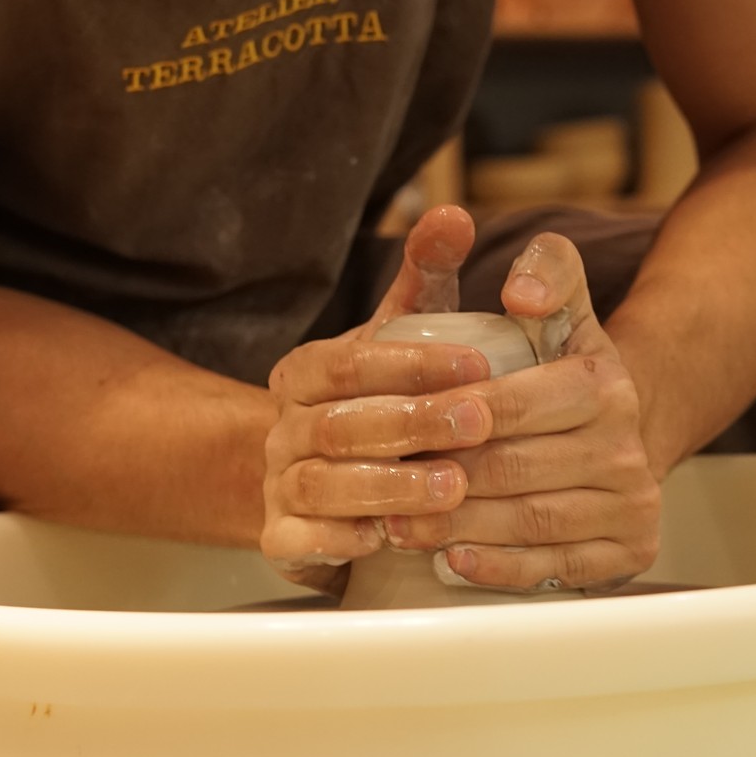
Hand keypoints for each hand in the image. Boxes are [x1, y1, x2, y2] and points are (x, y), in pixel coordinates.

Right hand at [260, 206, 489, 585]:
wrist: (318, 476)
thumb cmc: (376, 398)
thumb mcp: (400, 334)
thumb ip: (425, 277)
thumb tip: (452, 214)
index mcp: (306, 370)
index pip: (350, 360)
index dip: (412, 363)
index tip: (477, 364)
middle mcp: (285, 425)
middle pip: (339, 424)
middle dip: (411, 424)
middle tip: (477, 425)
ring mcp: (278, 485)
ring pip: (321, 485)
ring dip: (388, 487)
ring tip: (451, 488)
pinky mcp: (282, 541)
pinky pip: (302, 542)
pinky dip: (344, 540)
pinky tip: (391, 538)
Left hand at [385, 232, 661, 591]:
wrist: (618, 430)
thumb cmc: (562, 373)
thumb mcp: (561, 311)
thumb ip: (546, 271)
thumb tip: (521, 286)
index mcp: (604, 384)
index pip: (521, 402)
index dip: (459, 414)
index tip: (410, 420)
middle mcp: (626, 446)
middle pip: (519, 468)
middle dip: (445, 476)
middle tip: (384, 481)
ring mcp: (632, 503)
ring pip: (533, 523)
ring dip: (458, 527)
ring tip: (399, 523)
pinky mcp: (630, 551)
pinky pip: (557, 569)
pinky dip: (499, 568)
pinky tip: (452, 559)